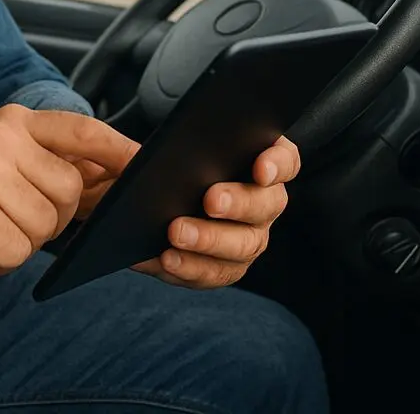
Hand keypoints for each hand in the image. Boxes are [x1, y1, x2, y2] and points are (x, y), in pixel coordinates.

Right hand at [0, 105, 138, 285]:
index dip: (118, 149)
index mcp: (11, 121)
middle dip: (49, 219)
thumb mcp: (3, 166)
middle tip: (7, 217)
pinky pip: (16, 253)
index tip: (148, 163)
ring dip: (20, 242)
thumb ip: (51, 165)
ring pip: (45, 226)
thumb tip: (114, 177)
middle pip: (70, 191)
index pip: (81, 130)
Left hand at [135, 136, 299, 288]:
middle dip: (240, 203)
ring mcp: (248, 238)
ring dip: (210, 240)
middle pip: (267, 204)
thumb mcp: (155, 152)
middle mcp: (262, 203)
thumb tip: (135, 155)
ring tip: (176, 232)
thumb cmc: (164, 171)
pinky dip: (191, 267)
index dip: (277, 164)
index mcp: (257, 162)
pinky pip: (215, 272)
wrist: (149, 209)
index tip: (261, 169)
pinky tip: (167, 258)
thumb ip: (146, 147)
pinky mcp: (226, 267)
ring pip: (244, 244)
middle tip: (211, 200)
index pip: (284, 160)